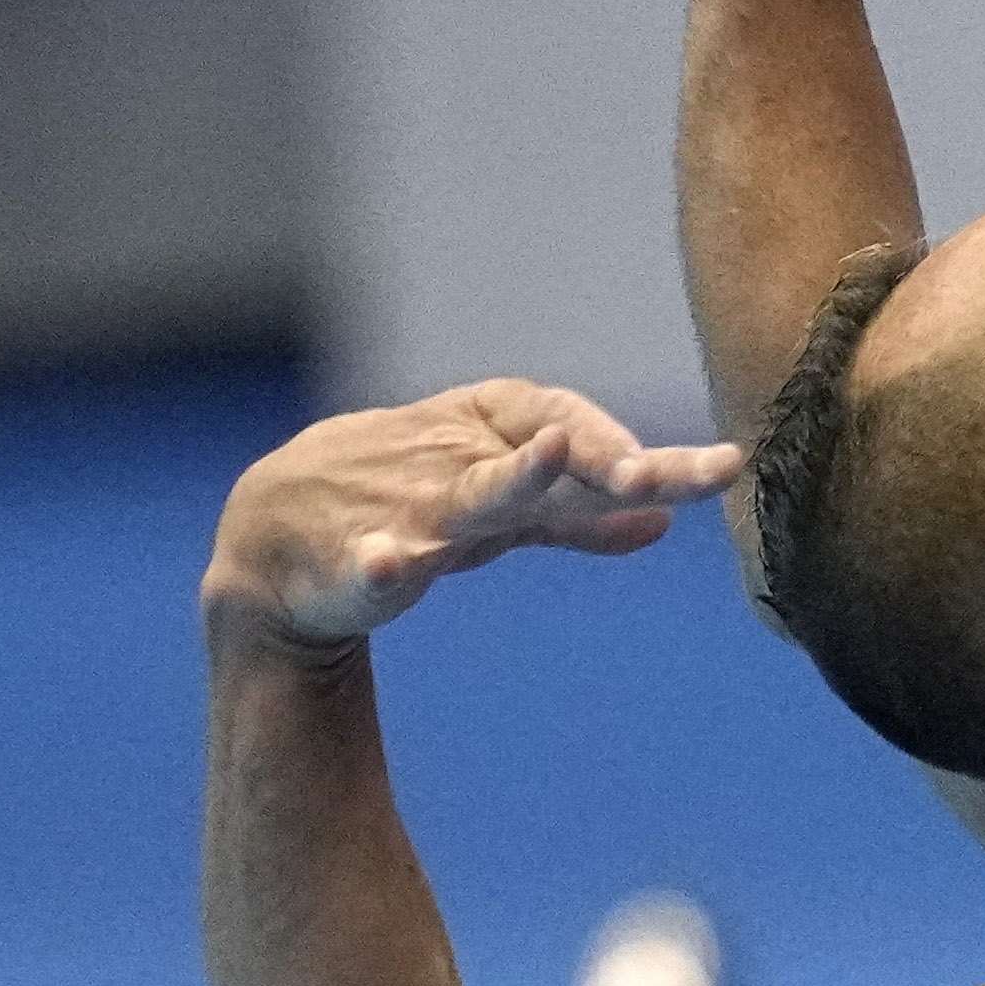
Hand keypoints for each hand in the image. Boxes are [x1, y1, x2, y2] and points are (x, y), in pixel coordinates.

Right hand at [206, 385, 742, 650]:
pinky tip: (393, 566)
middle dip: (607, 458)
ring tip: (559, 455)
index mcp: (486, 438)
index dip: (630, 440)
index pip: (566, 418)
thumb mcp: (498, 515)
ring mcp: (402, 510)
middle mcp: (454, 464)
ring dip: (512, 476)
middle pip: (543, 454)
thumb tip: (661, 522)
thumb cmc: (403, 511)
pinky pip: (369, 562)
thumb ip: (577, 521)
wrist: (272, 544)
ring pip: (466, 492)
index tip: (712, 471)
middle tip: (673, 476)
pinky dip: (382, 564)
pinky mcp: (353, 564)